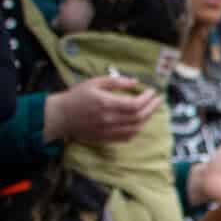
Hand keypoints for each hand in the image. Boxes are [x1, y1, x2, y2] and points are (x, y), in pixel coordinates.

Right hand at [44, 75, 160, 146]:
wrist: (62, 116)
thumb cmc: (77, 96)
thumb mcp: (94, 83)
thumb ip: (116, 81)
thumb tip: (135, 81)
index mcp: (106, 103)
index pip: (135, 104)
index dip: (148, 99)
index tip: (153, 92)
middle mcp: (110, 119)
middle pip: (139, 116)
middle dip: (152, 108)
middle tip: (158, 100)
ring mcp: (109, 130)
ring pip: (136, 128)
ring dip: (147, 119)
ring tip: (151, 109)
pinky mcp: (107, 138)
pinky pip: (129, 137)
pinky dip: (138, 129)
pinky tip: (140, 121)